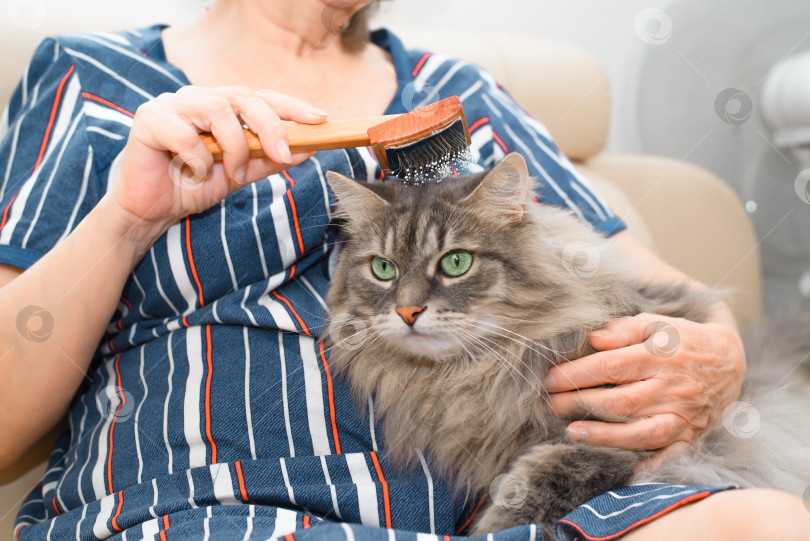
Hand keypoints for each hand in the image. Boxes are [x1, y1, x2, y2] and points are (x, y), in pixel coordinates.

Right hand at [108, 85, 326, 233]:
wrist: (150, 210)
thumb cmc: (192, 186)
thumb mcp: (240, 174)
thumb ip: (269, 159)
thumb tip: (308, 148)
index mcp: (219, 106)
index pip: (260, 97)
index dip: (291, 105)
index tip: (320, 118)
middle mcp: (197, 98)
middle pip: (242, 97)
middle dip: (270, 125)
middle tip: (283, 153)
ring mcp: (171, 105)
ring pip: (218, 110)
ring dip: (234, 147)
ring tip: (231, 174)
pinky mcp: (149, 120)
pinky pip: (186, 133)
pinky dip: (199, 158)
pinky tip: (195, 173)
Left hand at [544, 312, 745, 453]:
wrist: (730, 361)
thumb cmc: (680, 339)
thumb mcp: (655, 323)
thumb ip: (624, 328)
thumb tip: (593, 339)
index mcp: (662, 355)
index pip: (611, 366)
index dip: (577, 374)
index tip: (549, 379)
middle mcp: (673, 388)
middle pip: (620, 402)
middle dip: (579, 405)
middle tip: (549, 406)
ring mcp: (683, 416)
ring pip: (640, 433)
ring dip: (603, 436)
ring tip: (572, 432)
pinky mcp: (690, 437)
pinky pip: (668, 456)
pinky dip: (646, 465)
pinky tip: (620, 469)